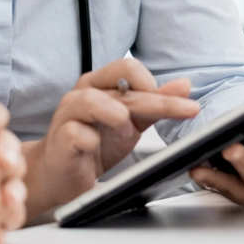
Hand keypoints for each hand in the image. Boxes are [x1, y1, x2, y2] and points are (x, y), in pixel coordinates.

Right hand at [21, 58, 199, 218]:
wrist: (60, 175)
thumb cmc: (93, 144)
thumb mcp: (131, 123)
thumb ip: (155, 103)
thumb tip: (184, 85)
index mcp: (99, 84)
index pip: (129, 68)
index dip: (156, 84)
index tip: (184, 104)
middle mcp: (81, 93)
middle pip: (120, 83)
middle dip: (157, 99)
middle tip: (185, 111)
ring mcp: (67, 114)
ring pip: (91, 100)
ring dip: (118, 116)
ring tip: (128, 134)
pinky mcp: (59, 139)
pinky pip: (76, 133)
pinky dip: (91, 140)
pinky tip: (96, 147)